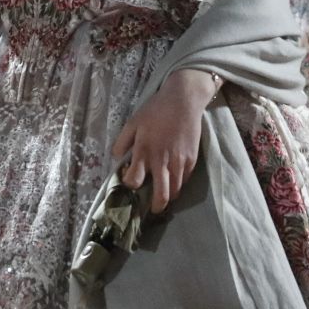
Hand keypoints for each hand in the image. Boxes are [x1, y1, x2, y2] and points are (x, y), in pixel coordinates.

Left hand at [112, 69, 217, 212]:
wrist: (183, 101)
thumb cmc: (155, 110)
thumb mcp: (133, 122)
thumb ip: (122, 142)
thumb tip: (117, 158)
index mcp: (144, 152)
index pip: (134, 181)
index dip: (130, 184)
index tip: (130, 179)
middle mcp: (162, 162)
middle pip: (161, 196)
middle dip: (156, 206)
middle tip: (152, 208)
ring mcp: (179, 162)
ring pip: (175, 191)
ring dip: (168, 196)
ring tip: (164, 195)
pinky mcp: (191, 160)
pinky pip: (185, 180)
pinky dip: (179, 183)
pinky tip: (174, 178)